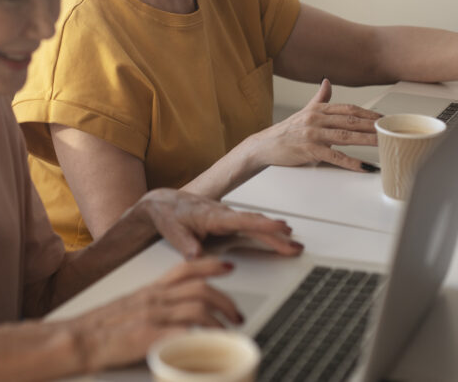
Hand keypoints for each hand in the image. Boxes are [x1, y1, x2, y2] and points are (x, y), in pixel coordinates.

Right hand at [65, 257, 240, 371]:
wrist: (74, 340)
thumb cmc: (98, 330)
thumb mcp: (129, 311)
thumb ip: (151, 310)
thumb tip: (172, 317)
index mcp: (149, 291)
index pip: (185, 269)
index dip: (210, 265)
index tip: (228, 266)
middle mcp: (153, 299)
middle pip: (199, 288)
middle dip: (225, 299)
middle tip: (237, 313)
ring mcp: (151, 315)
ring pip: (197, 307)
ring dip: (219, 318)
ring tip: (229, 329)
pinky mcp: (148, 335)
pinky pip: (183, 332)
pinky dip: (200, 336)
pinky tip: (210, 343)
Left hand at [141, 188, 303, 259]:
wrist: (161, 202)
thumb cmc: (167, 214)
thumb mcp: (172, 231)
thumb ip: (185, 244)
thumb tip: (196, 255)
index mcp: (213, 217)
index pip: (243, 221)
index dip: (263, 225)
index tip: (281, 227)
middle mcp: (223, 214)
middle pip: (255, 224)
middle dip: (277, 235)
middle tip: (295, 246)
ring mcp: (226, 216)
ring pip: (254, 223)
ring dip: (274, 232)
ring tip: (293, 242)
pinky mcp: (225, 219)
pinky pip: (250, 223)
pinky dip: (265, 227)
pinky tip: (275, 231)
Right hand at [239, 79, 379, 172]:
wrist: (264, 145)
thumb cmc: (286, 131)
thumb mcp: (304, 112)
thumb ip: (319, 98)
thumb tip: (327, 82)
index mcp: (318, 109)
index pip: (348, 109)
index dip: (367, 113)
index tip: (383, 118)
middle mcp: (316, 119)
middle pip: (351, 121)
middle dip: (373, 125)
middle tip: (390, 129)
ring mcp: (313, 134)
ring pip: (346, 136)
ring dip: (367, 140)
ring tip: (384, 143)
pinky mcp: (309, 150)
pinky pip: (335, 156)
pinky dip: (351, 162)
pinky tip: (364, 165)